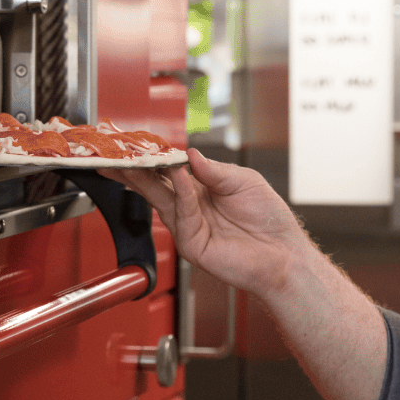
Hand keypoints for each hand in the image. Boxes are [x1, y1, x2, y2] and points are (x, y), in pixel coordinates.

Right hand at [103, 149, 308, 298]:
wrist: (283, 254)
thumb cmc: (269, 220)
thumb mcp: (244, 181)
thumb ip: (215, 169)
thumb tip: (189, 154)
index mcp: (202, 190)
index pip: (170, 172)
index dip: (154, 159)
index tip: (137, 144)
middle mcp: (191, 208)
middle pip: (155, 185)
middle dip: (134, 169)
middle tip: (116, 154)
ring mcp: (189, 227)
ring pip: (160, 198)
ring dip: (147, 177)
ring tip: (137, 159)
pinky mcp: (192, 243)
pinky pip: (183, 212)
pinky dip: (181, 192)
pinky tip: (178, 175)